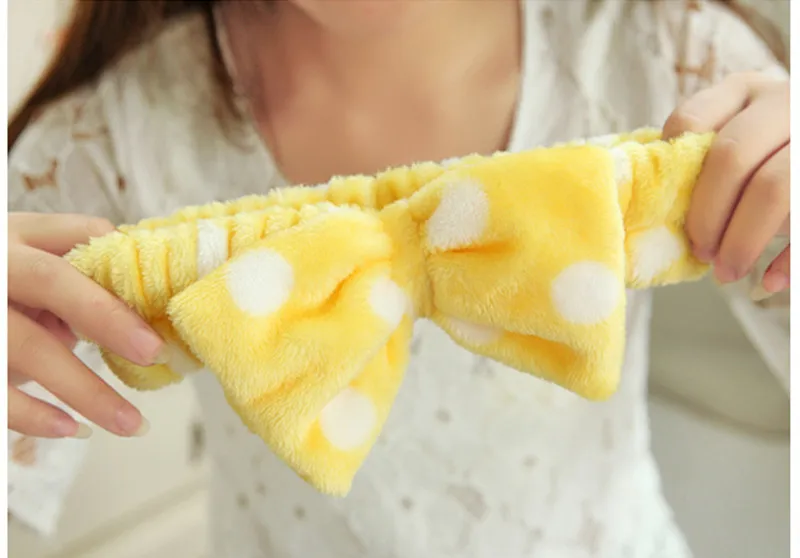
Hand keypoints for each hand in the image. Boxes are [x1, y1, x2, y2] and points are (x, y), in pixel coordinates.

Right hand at [8, 213, 164, 437]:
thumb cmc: (6, 282)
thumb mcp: (33, 260)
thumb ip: (81, 271)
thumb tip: (149, 310)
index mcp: (18, 237)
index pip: (76, 243)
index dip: (119, 275)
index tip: (163, 313)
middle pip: (51, 284)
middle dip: (109, 319)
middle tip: (156, 353)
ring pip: (28, 348)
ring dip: (85, 391)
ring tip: (131, 423)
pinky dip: (33, 416)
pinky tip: (72, 429)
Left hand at [663, 72, 789, 292]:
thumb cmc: (767, 155)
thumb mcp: (738, 137)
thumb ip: (702, 160)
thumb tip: (653, 213)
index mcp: (745, 90)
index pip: (690, 121)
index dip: (670, 171)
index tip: (664, 211)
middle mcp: (784, 102)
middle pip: (731, 156)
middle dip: (707, 215)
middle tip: (699, 252)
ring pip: (774, 187)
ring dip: (743, 240)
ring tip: (726, 272)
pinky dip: (789, 259)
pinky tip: (768, 281)